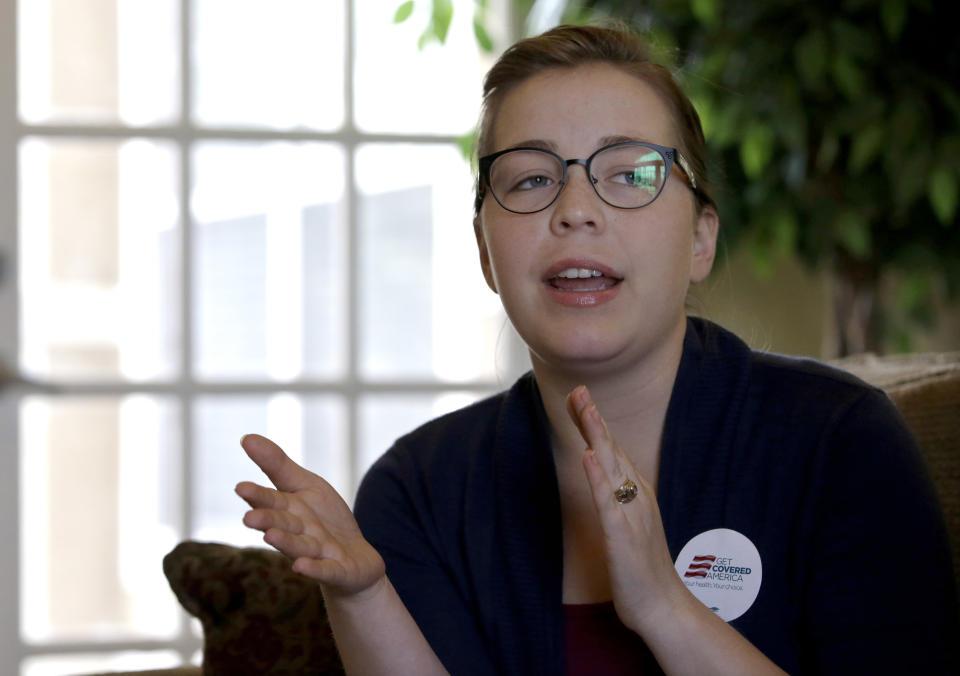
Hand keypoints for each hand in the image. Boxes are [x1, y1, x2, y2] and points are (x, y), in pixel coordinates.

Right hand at [236, 434, 385, 598]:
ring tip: (270, 535)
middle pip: (282, 524)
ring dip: (286, 542)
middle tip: (250, 517)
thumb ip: (277, 465)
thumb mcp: (306, 486)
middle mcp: (299, 534)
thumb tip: (246, 437)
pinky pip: (325, 570)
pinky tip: (300, 567)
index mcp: (289, 512)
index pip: (272, 501)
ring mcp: (317, 554)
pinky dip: (314, 569)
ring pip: (300, 547)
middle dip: (267, 521)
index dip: (258, 495)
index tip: (241, 487)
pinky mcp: (337, 571)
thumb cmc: (324, 520)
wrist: (355, 558)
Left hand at [566, 386, 688, 631]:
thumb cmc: (642, 569)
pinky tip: (589, 457)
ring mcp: (631, 514)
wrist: (663, 607)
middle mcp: (636, 497)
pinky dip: (598, 478)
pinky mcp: (622, 536)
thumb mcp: (628, 525)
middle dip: (593, 419)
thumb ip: (618, 500)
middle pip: (612, 450)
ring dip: (597, 436)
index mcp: (636, 494)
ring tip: (584, 408)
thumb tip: (603, 477)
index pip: (612, 450)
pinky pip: (608, 503)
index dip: (595, 424)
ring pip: (612, 468)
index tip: (579, 397)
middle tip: (578, 389)